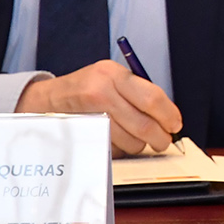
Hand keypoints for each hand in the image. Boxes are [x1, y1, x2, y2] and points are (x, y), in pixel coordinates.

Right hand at [16, 60, 182, 156]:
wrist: (47, 99)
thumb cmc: (87, 89)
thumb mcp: (110, 79)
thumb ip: (136, 93)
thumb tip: (167, 116)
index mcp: (115, 74)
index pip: (151, 97)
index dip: (168, 115)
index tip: (175, 125)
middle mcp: (102, 90)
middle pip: (142, 123)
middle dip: (158, 137)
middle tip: (163, 142)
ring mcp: (90, 112)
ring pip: (128, 139)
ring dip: (139, 146)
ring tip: (140, 142)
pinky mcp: (83, 130)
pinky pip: (113, 146)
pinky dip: (122, 149)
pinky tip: (120, 142)